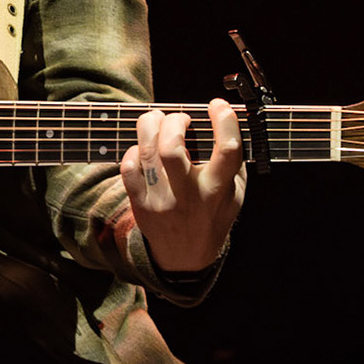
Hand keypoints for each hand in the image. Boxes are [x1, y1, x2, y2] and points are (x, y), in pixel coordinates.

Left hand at [119, 98, 246, 273]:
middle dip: (174, 120)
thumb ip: (233, 161)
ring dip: (151, 124)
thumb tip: (229, 122)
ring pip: (147, 151)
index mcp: (219, 189)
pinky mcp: (141, 204)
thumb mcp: (235, 194)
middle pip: (172, 147)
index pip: (227, 149)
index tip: (218, 106)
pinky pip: (129, 167)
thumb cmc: (212, 216)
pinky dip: (134, 150)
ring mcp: (162, 200)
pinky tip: (144, 149)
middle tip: (181, 118)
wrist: (185, 257)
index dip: (224, 120)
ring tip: (159, 121)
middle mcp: (190, 195)